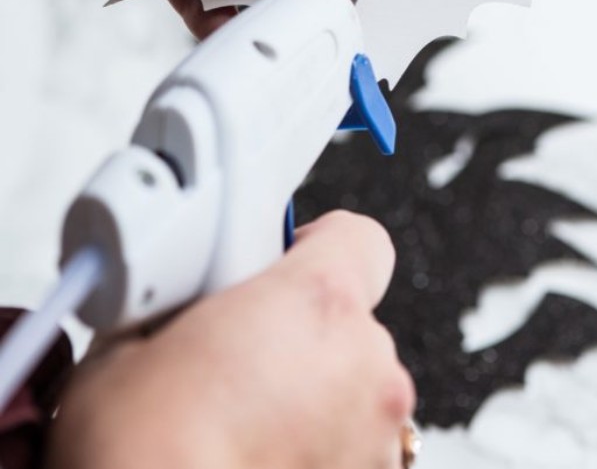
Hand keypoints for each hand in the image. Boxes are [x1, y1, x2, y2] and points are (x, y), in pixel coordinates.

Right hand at [45, 211, 414, 468]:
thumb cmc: (142, 451)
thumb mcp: (130, 339)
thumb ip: (183, 303)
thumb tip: (175, 304)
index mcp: (319, 301)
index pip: (359, 238)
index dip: (316, 246)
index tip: (276, 262)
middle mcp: (366, 365)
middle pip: (349, 318)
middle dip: (296, 328)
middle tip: (231, 353)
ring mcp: (377, 437)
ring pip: (350, 388)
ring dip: (309, 393)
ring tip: (236, 422)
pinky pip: (348, 445)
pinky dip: (314, 447)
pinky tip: (256, 457)